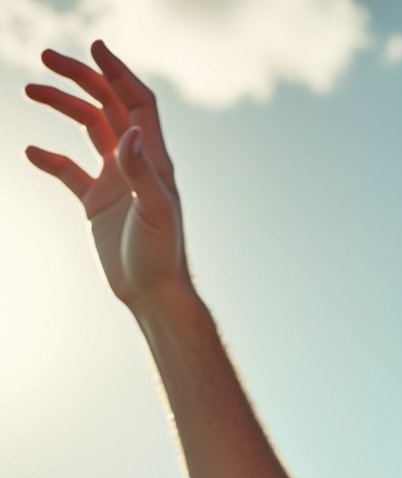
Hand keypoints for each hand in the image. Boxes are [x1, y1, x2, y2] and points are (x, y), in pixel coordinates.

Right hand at [25, 42, 191, 311]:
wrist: (153, 295)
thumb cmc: (161, 256)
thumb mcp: (154, 211)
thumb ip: (141, 170)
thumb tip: (128, 132)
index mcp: (153, 159)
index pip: (136, 102)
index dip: (118, 72)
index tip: (94, 47)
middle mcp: (135, 163)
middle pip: (107, 105)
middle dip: (80, 78)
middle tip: (47, 57)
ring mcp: (115, 182)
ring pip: (87, 130)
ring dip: (61, 107)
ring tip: (29, 90)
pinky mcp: (97, 204)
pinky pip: (70, 172)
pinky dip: (50, 159)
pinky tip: (29, 152)